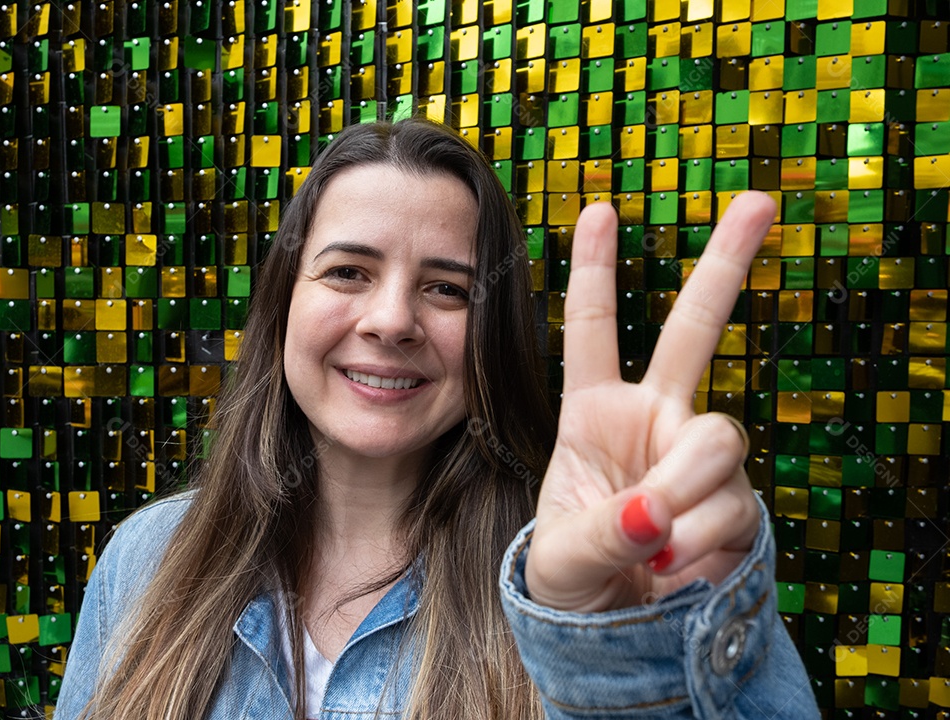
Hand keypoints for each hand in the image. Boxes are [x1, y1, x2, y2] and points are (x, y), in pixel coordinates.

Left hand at [525, 192, 776, 613]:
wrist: (612, 633)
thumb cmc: (572, 577)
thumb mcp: (562, 554)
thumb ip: (602, 530)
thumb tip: (657, 512)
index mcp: (596, 414)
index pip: (593, 331)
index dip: (597, 271)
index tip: (600, 209)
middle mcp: (655, 421)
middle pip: (696, 331)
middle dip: (726, 264)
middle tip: (760, 201)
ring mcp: (698, 460)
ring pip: (720, 441)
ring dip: (688, 492)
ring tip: (656, 545)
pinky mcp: (734, 504)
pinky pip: (734, 507)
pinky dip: (704, 541)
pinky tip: (676, 568)